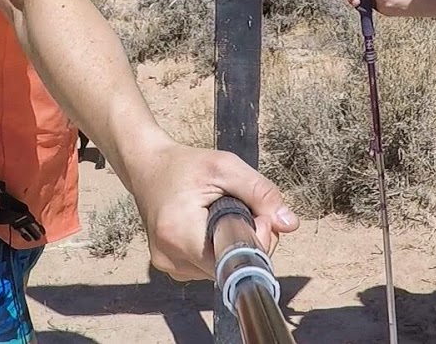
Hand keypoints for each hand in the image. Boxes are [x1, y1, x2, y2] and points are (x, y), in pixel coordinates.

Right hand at [125, 142, 299, 281]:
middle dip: (247, 241)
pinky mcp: (170, 266)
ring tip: (222, 213)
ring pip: (220, 268)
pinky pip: (207, 266)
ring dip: (232, 245)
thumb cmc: (184, 165)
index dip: (255, 241)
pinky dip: (217, 248)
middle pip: (229, 267)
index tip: (258, 215)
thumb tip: (289, 224)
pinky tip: (210, 226)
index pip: (233, 260)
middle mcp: (170, 258)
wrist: (146, 168)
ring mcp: (168, 266)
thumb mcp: (225, 167)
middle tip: (243, 208)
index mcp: (179, 234)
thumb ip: (261, 193)